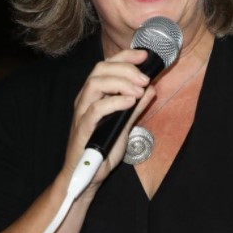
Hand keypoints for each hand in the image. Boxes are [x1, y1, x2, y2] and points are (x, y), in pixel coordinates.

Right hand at [63, 49, 155, 195]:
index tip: (145, 56)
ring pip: (96, 83)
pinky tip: (130, 102)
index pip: (107, 65)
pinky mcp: (83, 128)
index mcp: (94, 94)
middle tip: (145, 78)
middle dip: (126, 68)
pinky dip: (115, 102)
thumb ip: (136, 107)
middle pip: (101, 69)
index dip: (126, 57)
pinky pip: (97, 109)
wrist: (87, 176)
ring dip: (121, 82)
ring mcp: (82, 112)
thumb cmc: (103, 149)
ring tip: (139, 90)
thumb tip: (150, 89)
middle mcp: (85, 99)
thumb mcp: (124, 125)